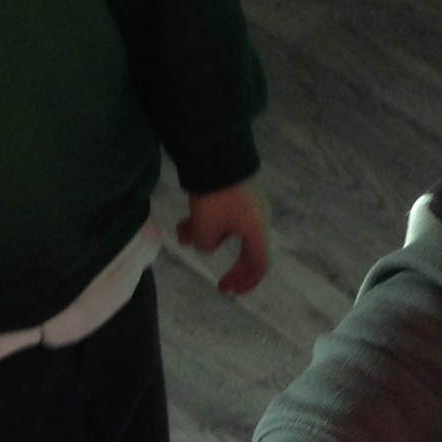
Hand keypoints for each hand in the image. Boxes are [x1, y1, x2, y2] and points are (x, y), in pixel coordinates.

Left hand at [178, 180, 269, 294]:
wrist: (217, 151)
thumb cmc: (216, 197)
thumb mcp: (207, 228)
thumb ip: (206, 244)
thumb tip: (206, 244)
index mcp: (257, 232)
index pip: (258, 266)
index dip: (245, 282)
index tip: (228, 290)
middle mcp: (258, 219)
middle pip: (246, 250)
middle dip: (228, 264)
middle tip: (216, 278)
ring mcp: (248, 202)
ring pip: (229, 230)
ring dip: (208, 237)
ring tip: (183, 237)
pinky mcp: (237, 188)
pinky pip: (224, 214)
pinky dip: (206, 221)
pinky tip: (184, 221)